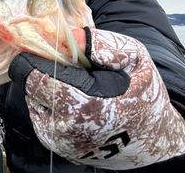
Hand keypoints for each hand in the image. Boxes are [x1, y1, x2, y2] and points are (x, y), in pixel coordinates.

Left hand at [8, 28, 184, 169]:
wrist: (153, 141)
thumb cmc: (144, 97)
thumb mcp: (136, 59)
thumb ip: (105, 44)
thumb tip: (73, 36)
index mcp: (86, 105)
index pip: (35, 77)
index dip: (36, 58)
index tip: (47, 48)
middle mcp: (66, 128)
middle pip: (30, 86)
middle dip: (43, 72)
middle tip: (67, 68)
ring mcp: (60, 142)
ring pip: (33, 100)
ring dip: (47, 88)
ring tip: (75, 88)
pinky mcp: (57, 148)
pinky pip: (41, 116)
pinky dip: (51, 104)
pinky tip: (75, 103)